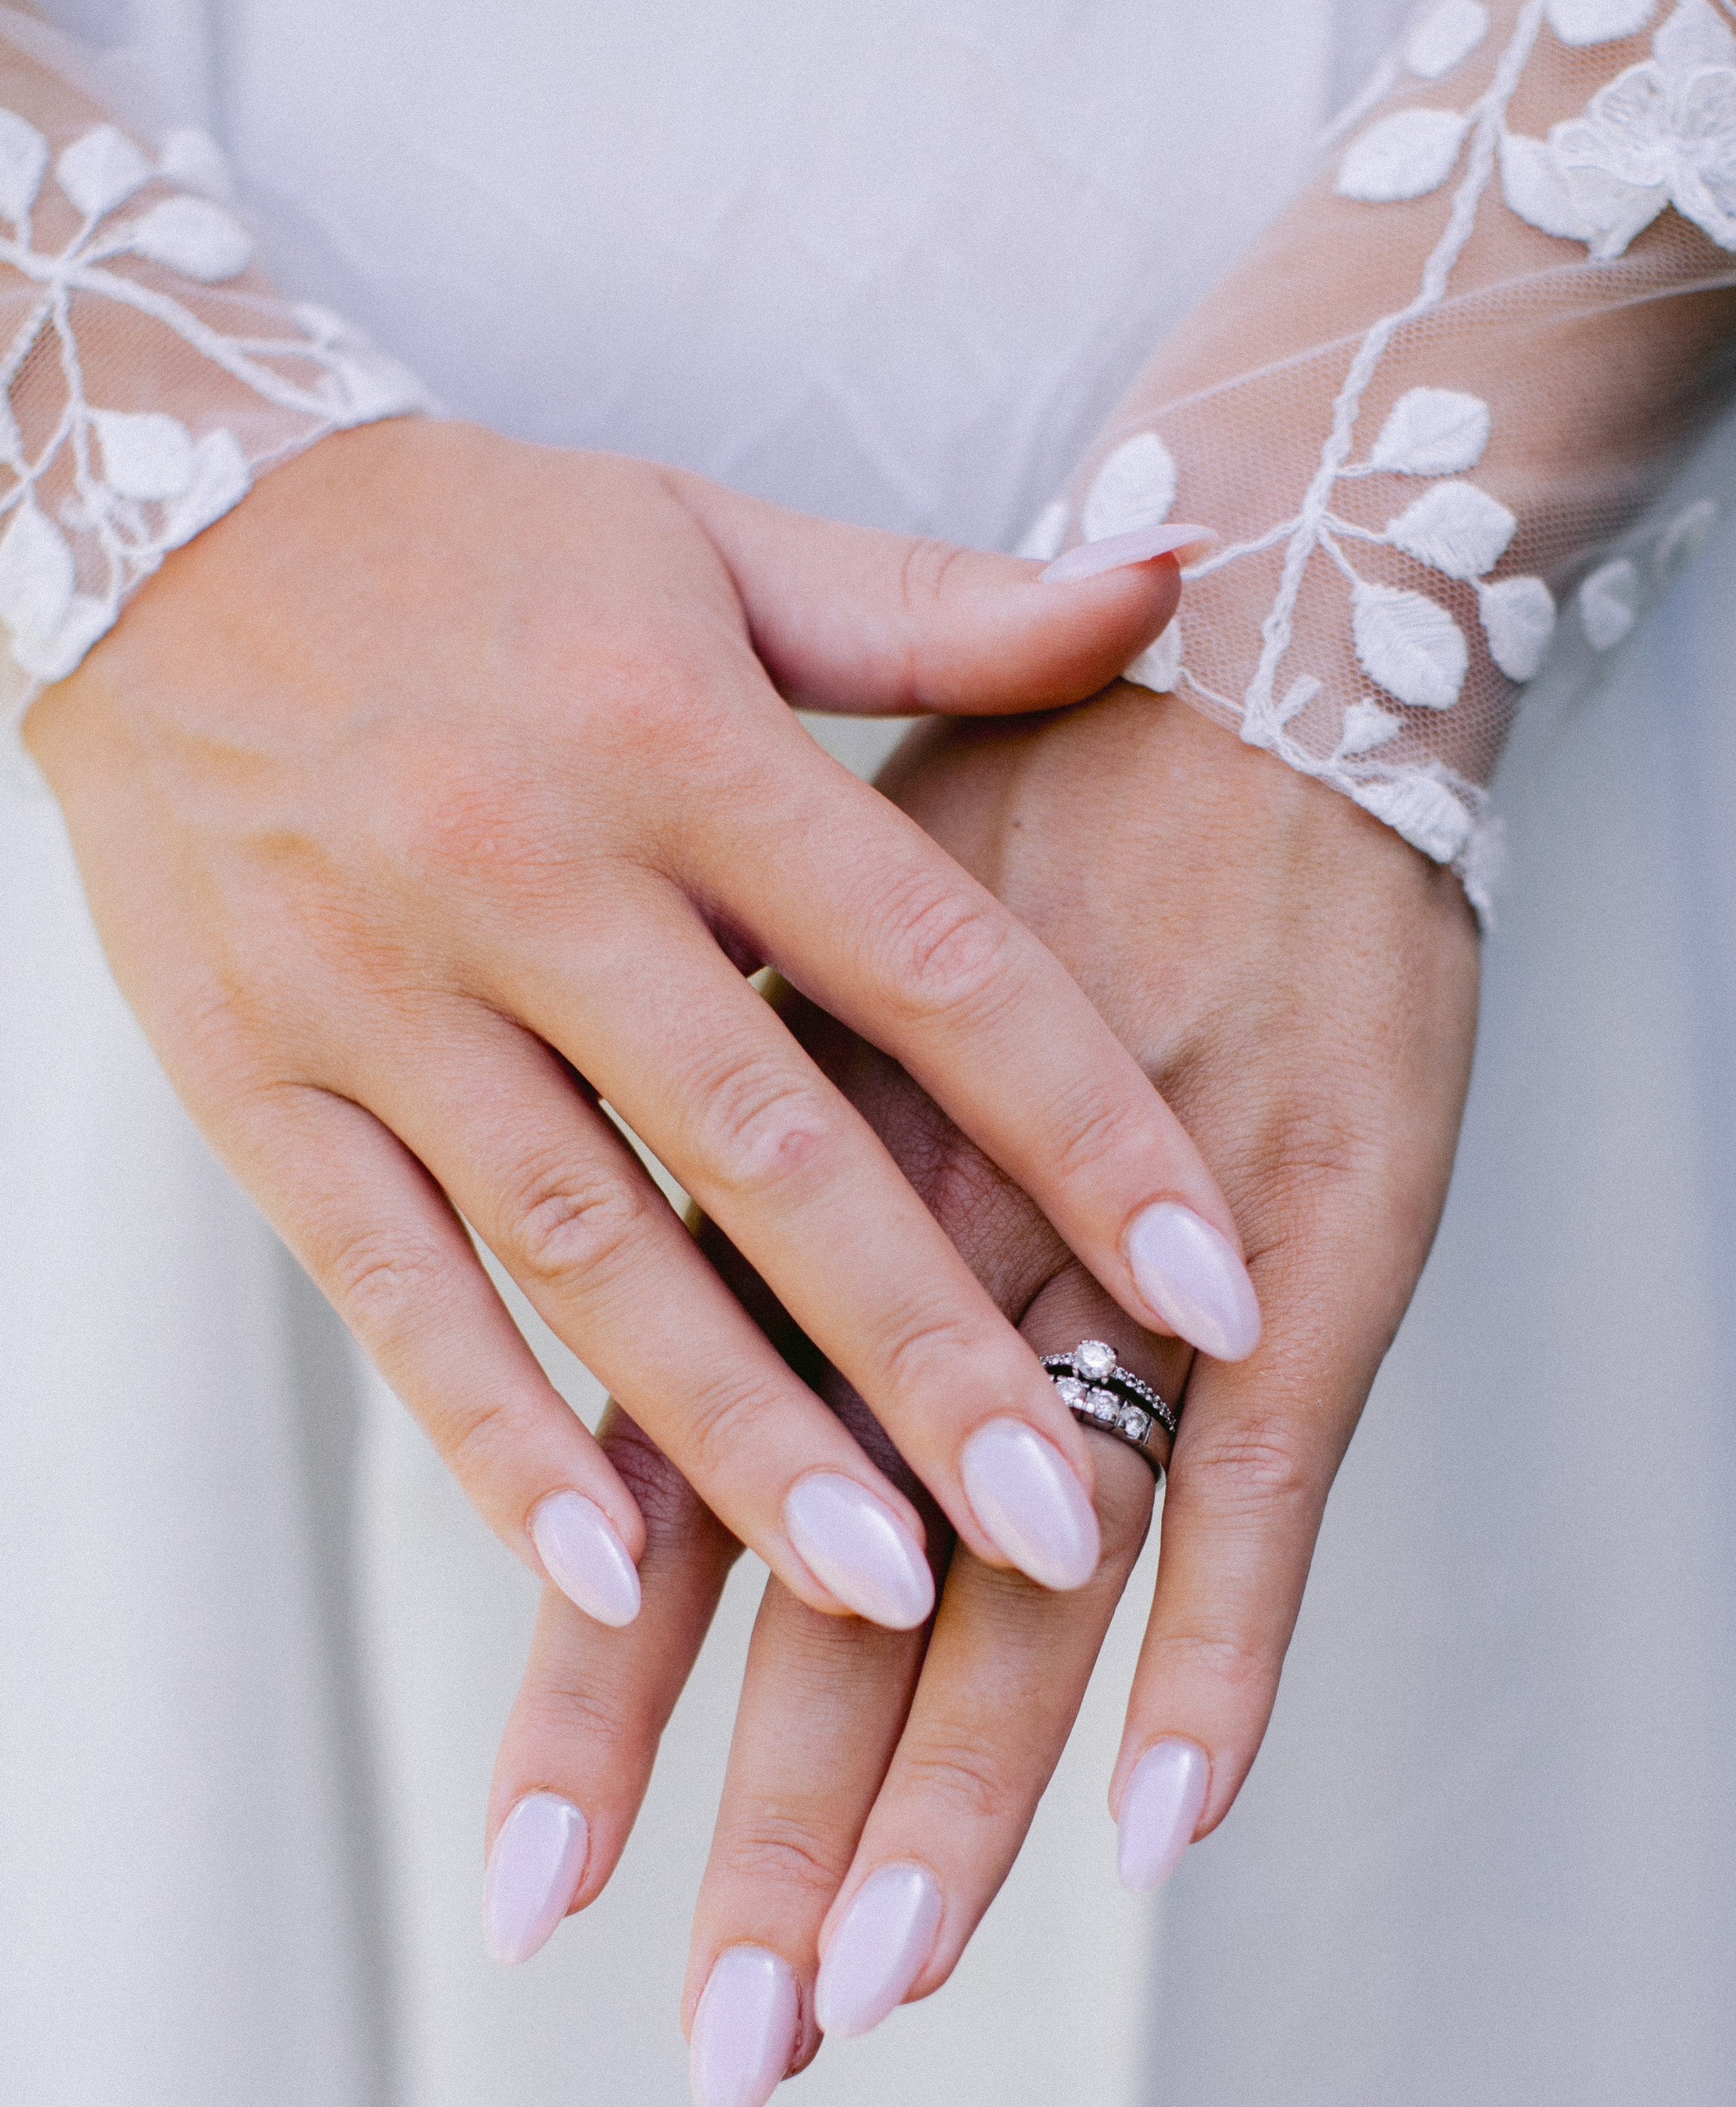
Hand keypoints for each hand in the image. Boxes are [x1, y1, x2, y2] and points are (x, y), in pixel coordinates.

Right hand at [28, 419, 1253, 1635]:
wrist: (151, 515)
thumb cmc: (475, 548)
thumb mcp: (713, 537)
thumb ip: (944, 609)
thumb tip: (1177, 575)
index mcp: (682, 738)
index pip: (934, 964)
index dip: (1088, 1133)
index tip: (1215, 1293)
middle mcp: (534, 867)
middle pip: (768, 1145)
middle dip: (928, 1352)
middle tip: (1067, 1529)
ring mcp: (382, 986)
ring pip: (586, 1243)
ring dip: (736, 1433)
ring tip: (883, 1590)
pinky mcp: (257, 1080)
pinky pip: (386, 1282)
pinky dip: (489, 1431)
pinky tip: (603, 1572)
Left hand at [487, 686, 1478, 2106]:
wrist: (1247, 662)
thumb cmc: (1025, 838)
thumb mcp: (816, 993)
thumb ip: (733, 1189)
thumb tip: (631, 1373)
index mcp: (797, 1206)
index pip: (675, 1501)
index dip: (605, 1706)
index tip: (528, 1900)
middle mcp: (931, 1261)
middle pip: (836, 1593)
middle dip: (775, 1833)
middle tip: (723, 2053)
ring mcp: (1125, 1275)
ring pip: (1024, 1583)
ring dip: (957, 1802)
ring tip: (878, 1993)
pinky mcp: (1310, 1266)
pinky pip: (1262, 1497)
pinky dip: (1220, 1660)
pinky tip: (1166, 1830)